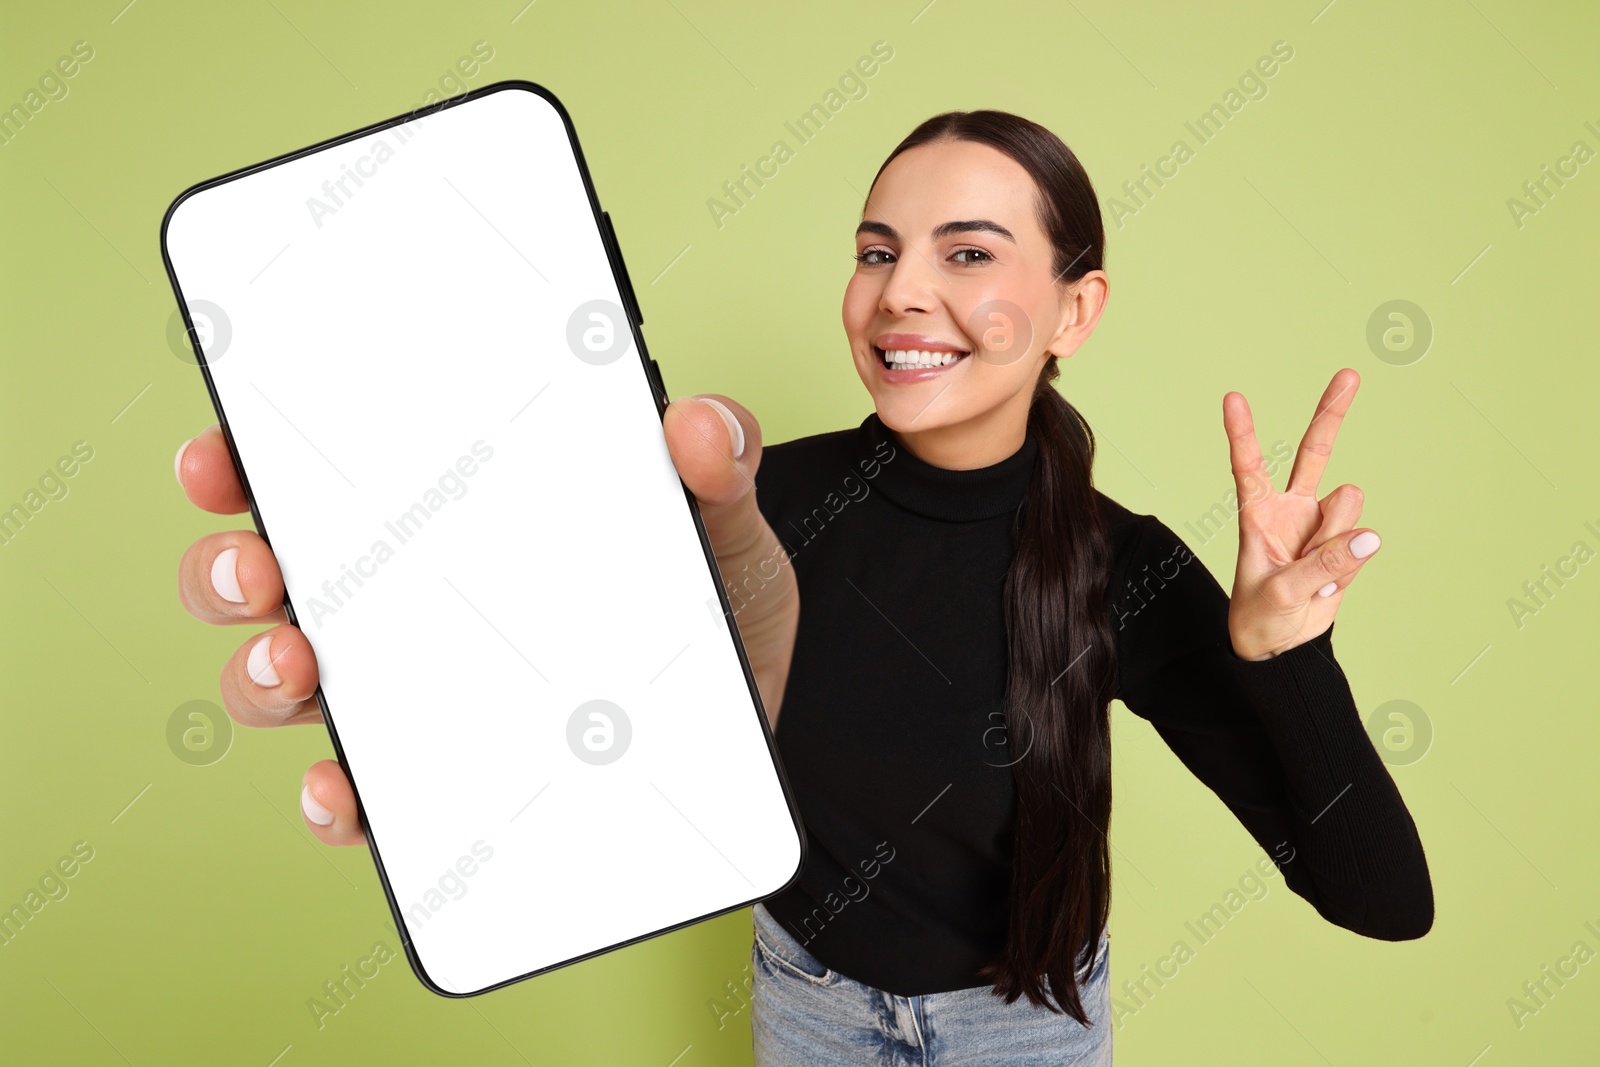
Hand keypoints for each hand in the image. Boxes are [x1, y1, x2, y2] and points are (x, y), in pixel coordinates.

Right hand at [175, 394, 796, 847]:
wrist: (753, 725)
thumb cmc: (712, 608)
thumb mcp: (721, 526)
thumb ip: (717, 465)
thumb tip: (697, 424)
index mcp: (454, 518)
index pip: (329, 478)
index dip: (252, 463)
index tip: (222, 454)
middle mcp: (410, 604)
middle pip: (275, 581)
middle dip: (231, 570)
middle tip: (255, 566)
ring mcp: (418, 697)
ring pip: (292, 685)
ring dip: (263, 677)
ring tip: (296, 667)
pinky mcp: (448, 784)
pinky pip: (364, 800)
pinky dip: (339, 799)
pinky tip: (347, 791)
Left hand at [1222, 368, 1377, 660]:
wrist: (1279, 644)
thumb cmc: (1261, 616)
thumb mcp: (1282, 594)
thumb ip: (1322, 565)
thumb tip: (1368, 536)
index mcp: (1257, 514)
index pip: (1248, 467)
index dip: (1242, 432)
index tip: (1232, 397)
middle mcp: (1290, 509)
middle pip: (1314, 452)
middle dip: (1332, 412)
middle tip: (1350, 373)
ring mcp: (1321, 523)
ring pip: (1348, 507)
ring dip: (1337, 543)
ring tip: (1313, 576)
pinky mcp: (1345, 543)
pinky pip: (1362, 542)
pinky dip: (1349, 567)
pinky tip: (1329, 584)